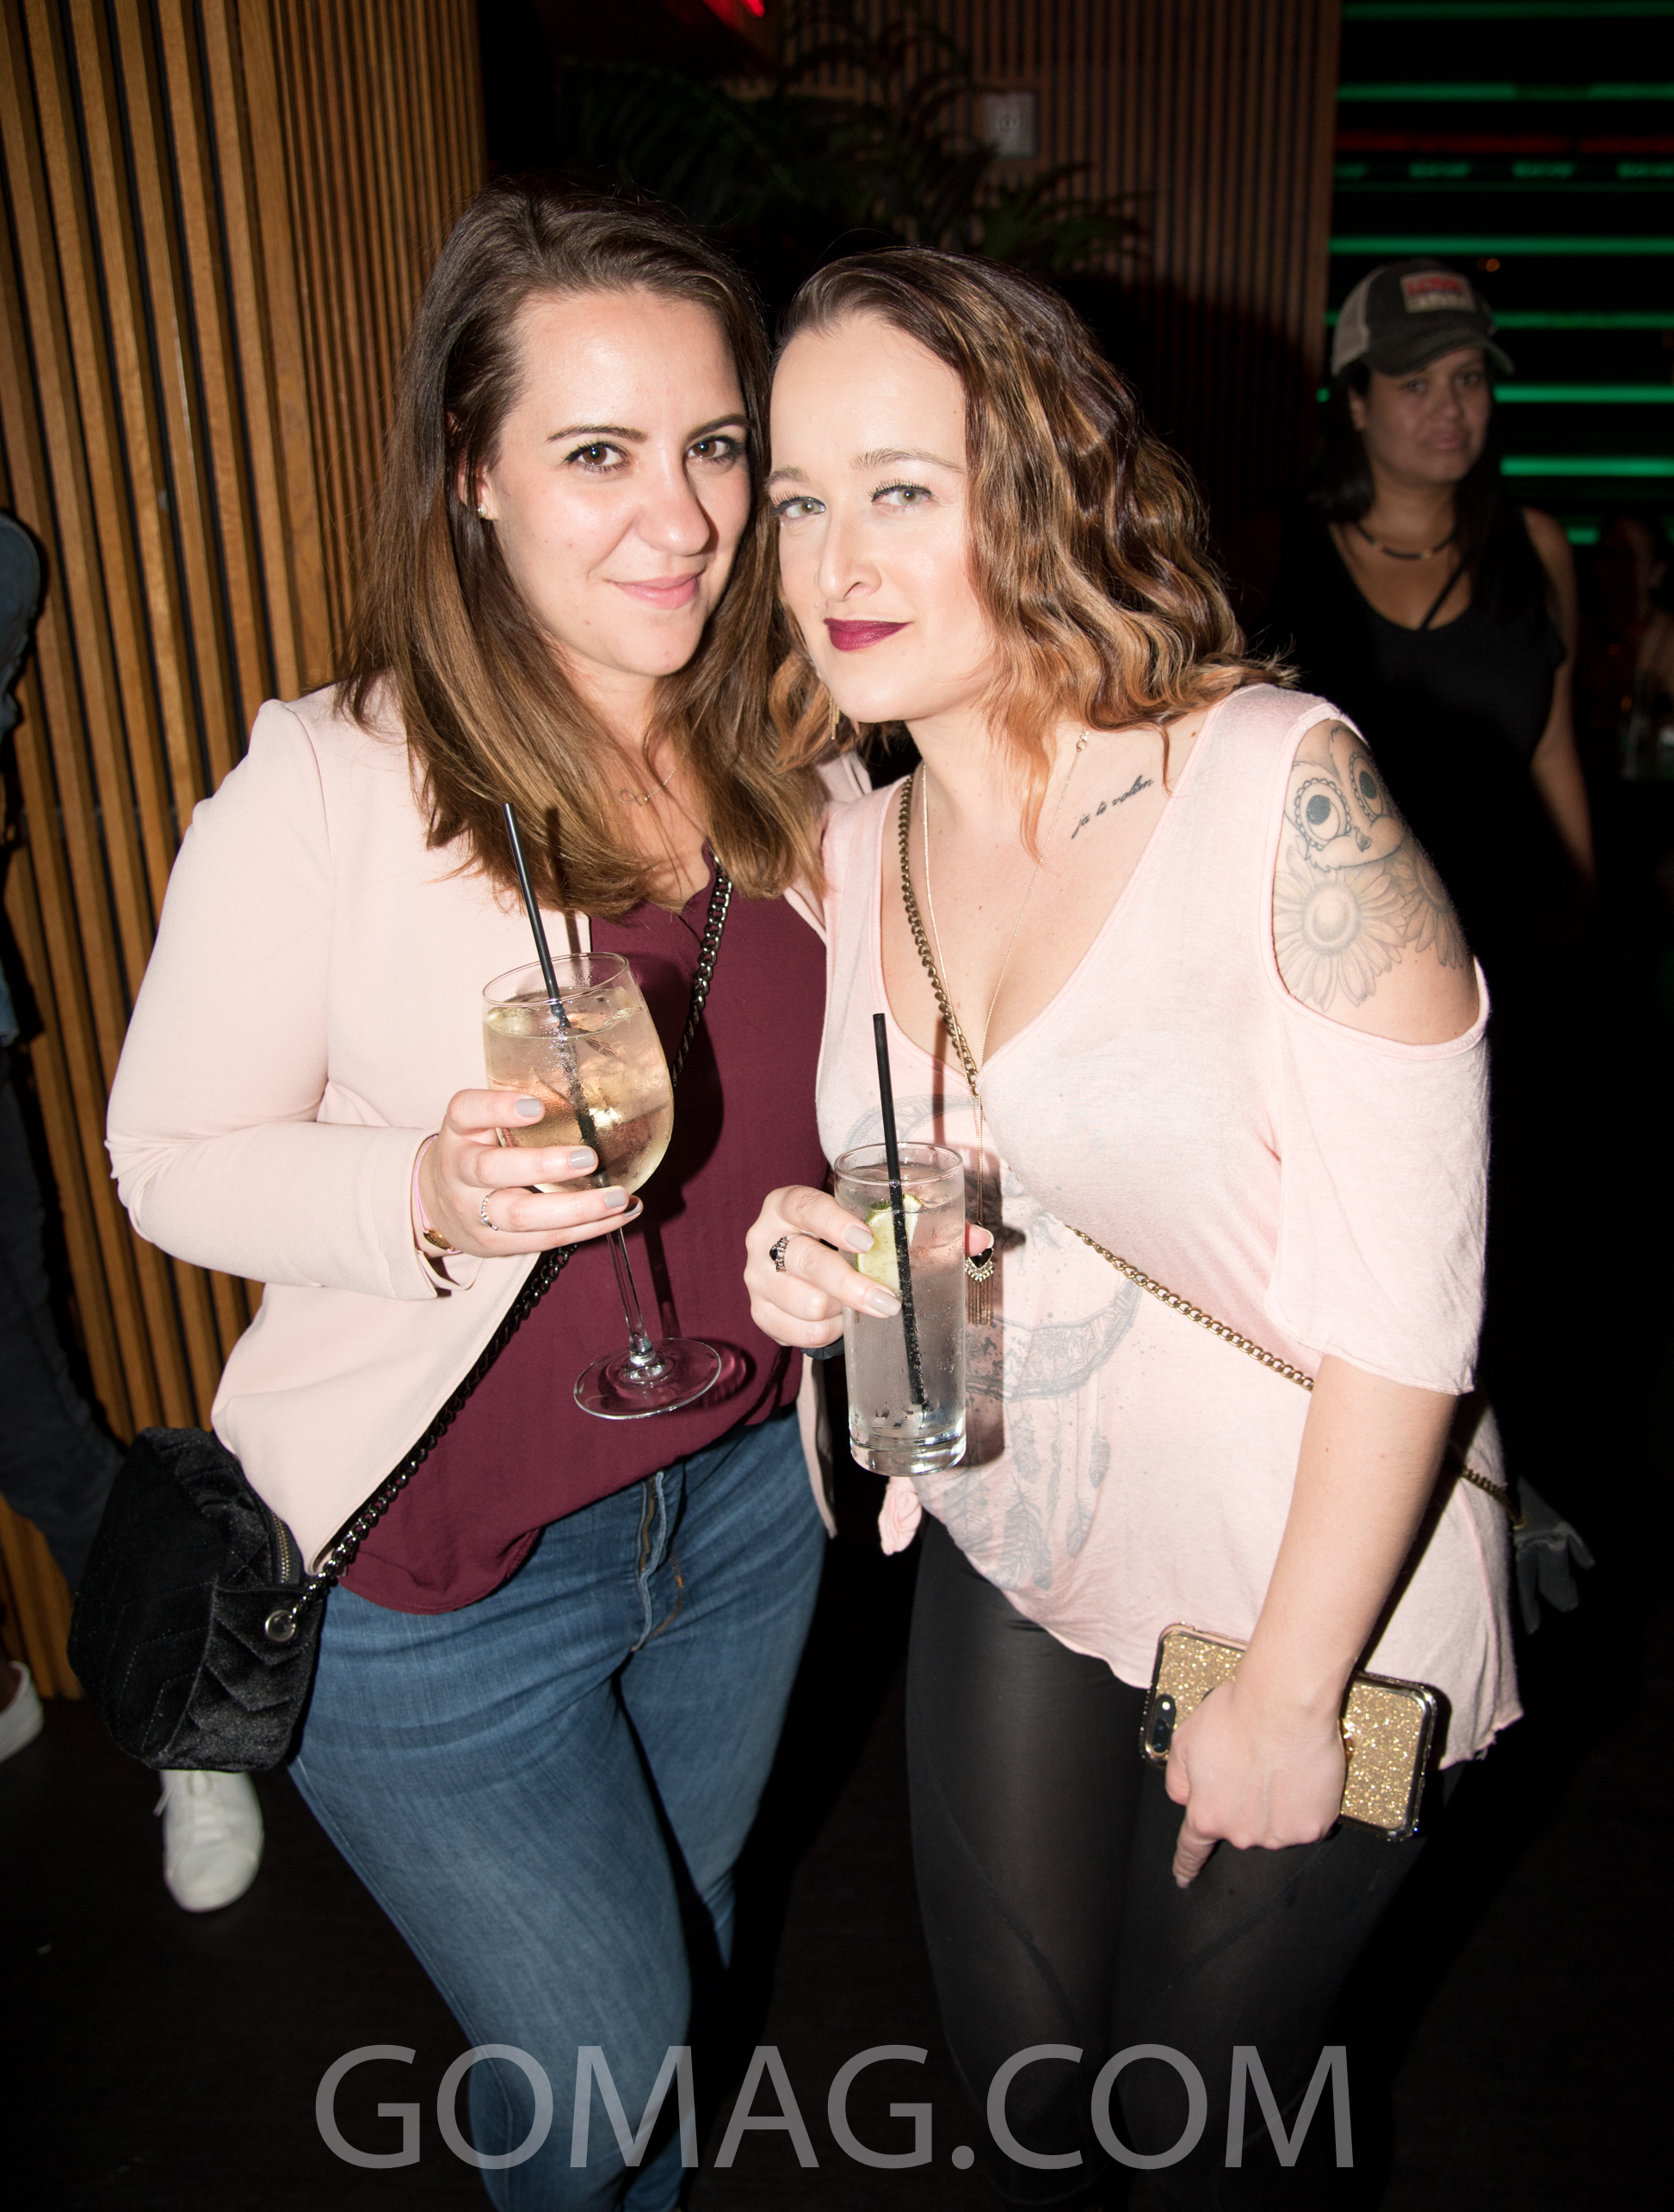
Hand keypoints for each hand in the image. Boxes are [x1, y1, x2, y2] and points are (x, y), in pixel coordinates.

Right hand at [419, 1088, 640, 1258]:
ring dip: (576, 1208)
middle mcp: (459, 1172)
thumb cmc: (479, 1150)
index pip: (466, 1112)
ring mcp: (473, 1213)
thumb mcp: (483, 1124)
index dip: (498, 1108)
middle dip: (542, 1165)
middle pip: (491, 1170)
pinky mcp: (494, 1243)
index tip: (536, 1107)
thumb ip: (521, 1109)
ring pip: (521, 1216)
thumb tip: (594, 1094)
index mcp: (458, 1131)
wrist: (440, 1204)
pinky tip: (619, 1216)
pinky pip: (543, 1239)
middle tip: (588, 1158)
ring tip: (618, 1197)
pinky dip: (586, 1229)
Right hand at [743, 1185, 993, 1348]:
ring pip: (803, 1302)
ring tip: (861, 1308)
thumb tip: (980, 1240)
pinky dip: (825, 1333)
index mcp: (788, 1204)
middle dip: (850, 1285)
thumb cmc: (848, 1241)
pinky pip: (798, 1333)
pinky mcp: (759, 1314)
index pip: (804, 1206)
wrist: (802, 1271)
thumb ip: (927, 1229)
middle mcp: (764, 1237)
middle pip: (804, 1260)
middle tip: (888, 1301)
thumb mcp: (876, 1228)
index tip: (867, 1240)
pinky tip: (838, 1323)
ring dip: (840, 1312)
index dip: (833, 1222)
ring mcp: (756, 1278)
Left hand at [1165, 1672, 1347, 1887]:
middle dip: (1243, 1803)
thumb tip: (1185, 1798)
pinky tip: (1299, 1774)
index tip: (1184, 1879)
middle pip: (1239, 1827)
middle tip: (1252, 1765)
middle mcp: (1241, 1834)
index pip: (1192, 1850)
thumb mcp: (1185, 1742)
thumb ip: (1178, 1779)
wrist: (1285, 1703)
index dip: (1187, 1865)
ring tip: (1277, 1765)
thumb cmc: (1235, 1715)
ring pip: (1273, 1825)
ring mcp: (1280, 1834)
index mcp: (1207, 1815)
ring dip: (1275, 1804)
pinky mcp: (1313, 1826)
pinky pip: (1306, 1820)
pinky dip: (1304, 1802)